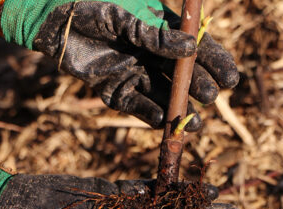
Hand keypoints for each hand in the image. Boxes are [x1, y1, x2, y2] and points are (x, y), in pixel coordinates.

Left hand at [0, 0, 238, 130]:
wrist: (52, 19)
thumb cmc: (91, 4)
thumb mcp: (126, 15)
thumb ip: (155, 35)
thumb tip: (191, 48)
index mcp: (161, 32)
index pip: (195, 49)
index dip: (214, 63)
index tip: (230, 78)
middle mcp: (152, 55)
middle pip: (182, 75)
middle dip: (197, 86)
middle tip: (209, 97)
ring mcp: (135, 73)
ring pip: (163, 94)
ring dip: (178, 108)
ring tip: (194, 123)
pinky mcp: (115, 89)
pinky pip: (136, 104)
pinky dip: (149, 113)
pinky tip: (162, 120)